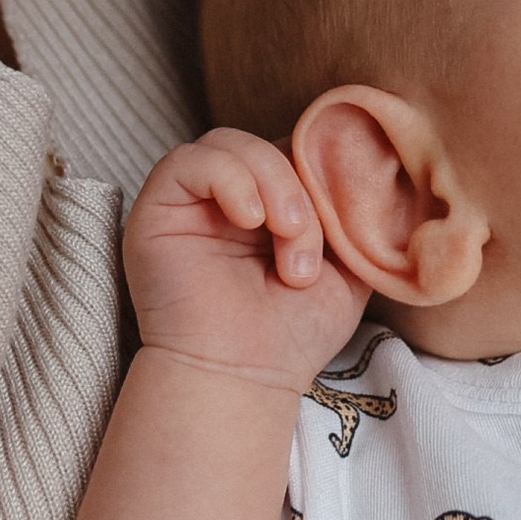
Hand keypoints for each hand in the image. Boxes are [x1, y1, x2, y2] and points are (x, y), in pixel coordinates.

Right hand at [123, 129, 368, 392]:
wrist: (244, 378)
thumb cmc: (292, 333)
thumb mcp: (348, 265)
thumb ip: (355, 213)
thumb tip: (364, 160)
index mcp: (270, 204)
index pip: (295, 147)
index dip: (322, 168)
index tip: (344, 220)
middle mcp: (227, 198)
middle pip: (267, 142)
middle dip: (300, 186)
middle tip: (307, 247)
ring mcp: (191, 202)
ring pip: (230, 142)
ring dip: (273, 185)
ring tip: (287, 243)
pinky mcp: (156, 209)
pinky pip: (187, 159)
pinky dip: (230, 179)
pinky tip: (249, 221)